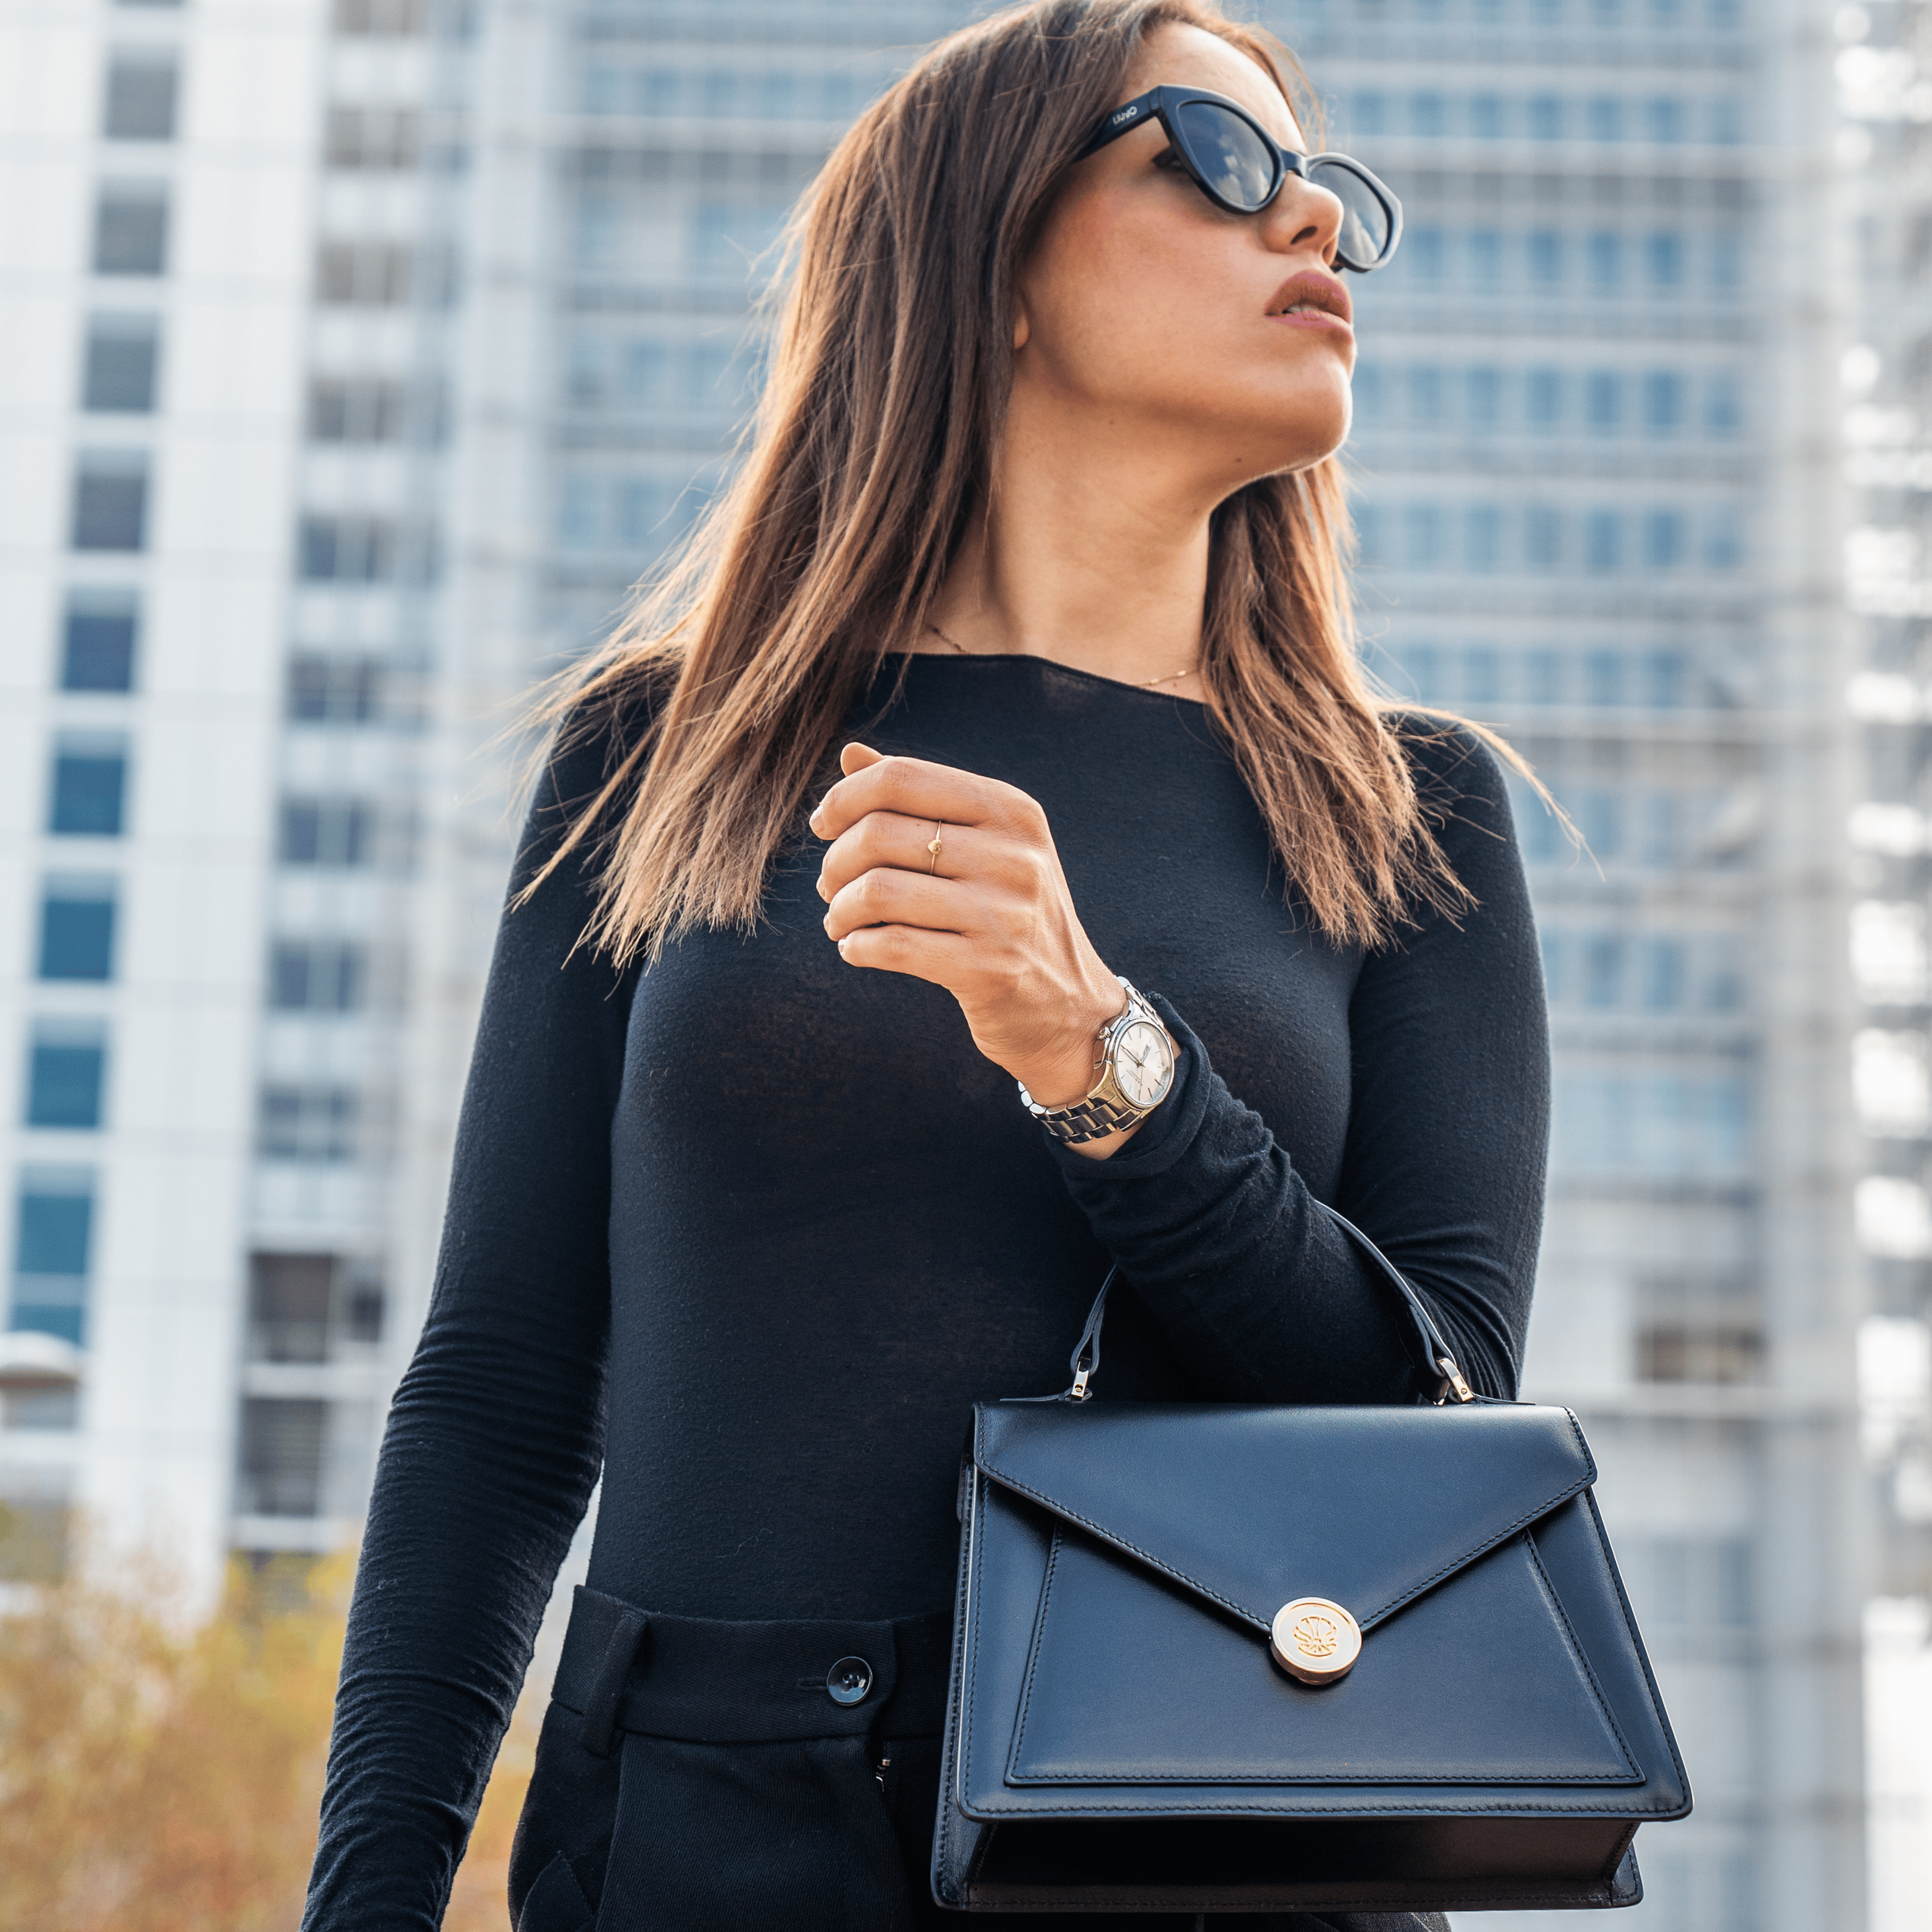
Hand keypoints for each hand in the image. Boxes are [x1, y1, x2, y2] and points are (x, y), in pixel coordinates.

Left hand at [810, 743, 1152, 1155]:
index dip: (844, 798)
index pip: (902, 777)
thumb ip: (920, 798)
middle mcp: (1014, 855)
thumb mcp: (985, 846)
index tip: (823, 825)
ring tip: (839, 921)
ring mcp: (1004, 914)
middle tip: (829, 886)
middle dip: (835, 861)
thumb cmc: (1010, 915)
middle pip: (880, 833)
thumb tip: (850, 754)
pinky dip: (857, 947)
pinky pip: (892, 946)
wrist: (1071, 1007)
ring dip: (839, 909)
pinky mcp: (989, 970)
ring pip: (878, 891)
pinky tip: (856, 949)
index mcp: (1011, 810)